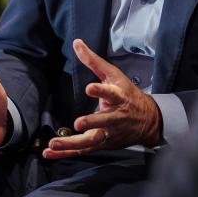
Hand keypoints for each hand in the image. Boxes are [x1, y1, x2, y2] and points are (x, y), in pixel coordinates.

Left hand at [42, 38, 161, 158]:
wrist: (148, 120)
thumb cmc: (128, 94)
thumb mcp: (114, 75)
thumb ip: (94, 61)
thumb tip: (76, 42)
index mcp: (118, 97)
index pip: (111, 93)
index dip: (101, 90)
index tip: (90, 88)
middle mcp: (115, 117)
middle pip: (103, 122)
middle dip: (92, 122)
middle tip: (78, 123)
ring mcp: (109, 133)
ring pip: (92, 141)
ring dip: (73, 143)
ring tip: (54, 144)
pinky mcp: (103, 144)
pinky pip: (83, 150)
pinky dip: (66, 152)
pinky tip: (49, 154)